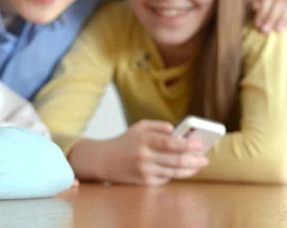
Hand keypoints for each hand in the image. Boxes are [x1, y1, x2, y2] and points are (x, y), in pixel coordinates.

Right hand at [70, 120, 208, 185]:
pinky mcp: (144, 182)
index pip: (169, 143)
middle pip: (175, 160)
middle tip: (205, 159)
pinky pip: (165, 179)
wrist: (103, 160)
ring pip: (173, 172)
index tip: (200, 144)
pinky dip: (175, 174)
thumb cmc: (123, 142)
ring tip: (198, 165)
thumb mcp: (138, 128)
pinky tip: (182, 170)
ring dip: (189, 170)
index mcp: (143, 140)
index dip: (187, 144)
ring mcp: (144, 171)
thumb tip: (175, 130)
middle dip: (194, 160)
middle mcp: (144, 156)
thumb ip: (157, 126)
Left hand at [247, 0, 286, 31]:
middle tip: (264, 30)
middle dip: (272, 17)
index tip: (257, 24)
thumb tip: (257, 6)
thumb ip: (247, 1)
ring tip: (276, 31)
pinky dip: (286, 18)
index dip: (263, 11)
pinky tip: (283, 27)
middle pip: (279, 1)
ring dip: (282, 19)